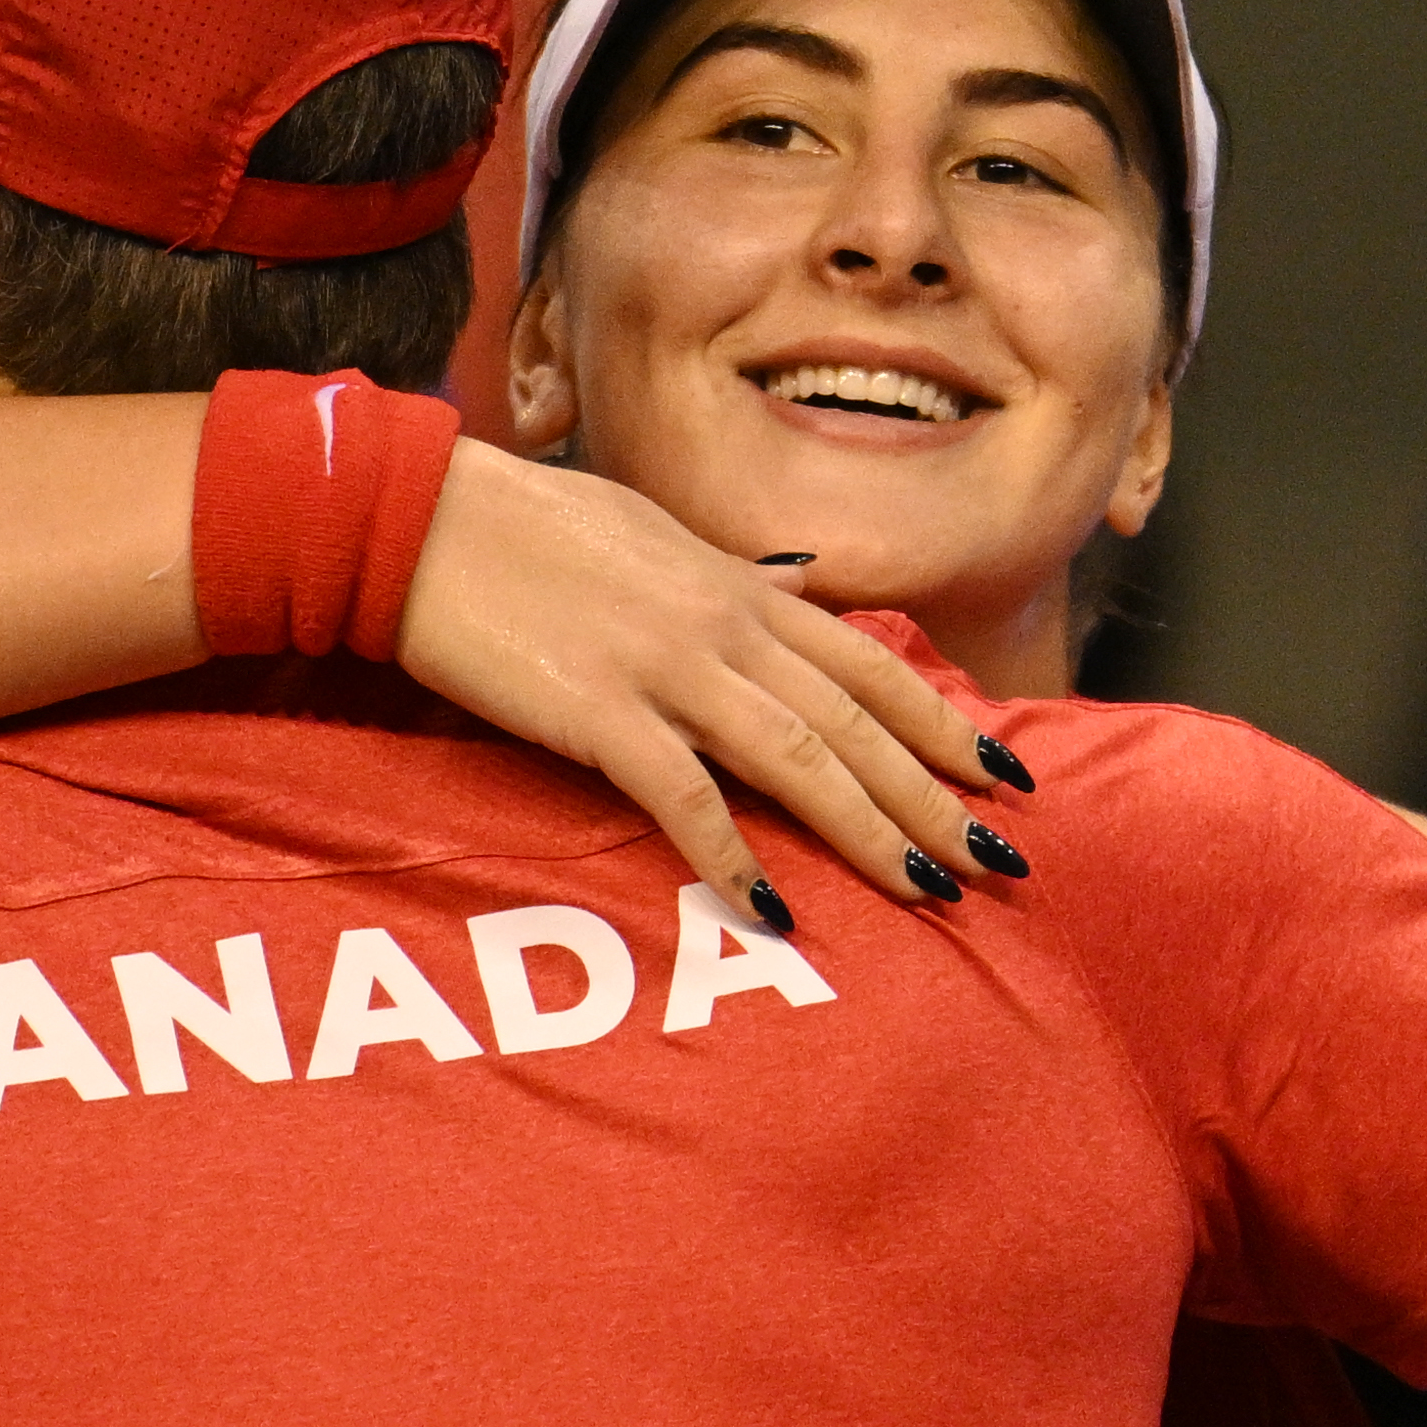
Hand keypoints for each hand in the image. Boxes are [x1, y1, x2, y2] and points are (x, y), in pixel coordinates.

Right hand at [397, 442, 1024, 917]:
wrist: (418, 518)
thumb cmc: (527, 528)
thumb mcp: (655, 534)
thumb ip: (733, 576)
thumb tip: (800, 585)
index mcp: (741, 586)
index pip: (872, 665)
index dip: (948, 722)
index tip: (1008, 775)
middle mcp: (724, 626)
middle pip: (856, 722)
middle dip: (936, 797)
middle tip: (998, 862)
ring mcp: (665, 668)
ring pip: (797, 757)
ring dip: (869, 829)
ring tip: (927, 890)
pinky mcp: (598, 712)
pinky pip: (683, 796)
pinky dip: (733, 856)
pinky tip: (773, 909)